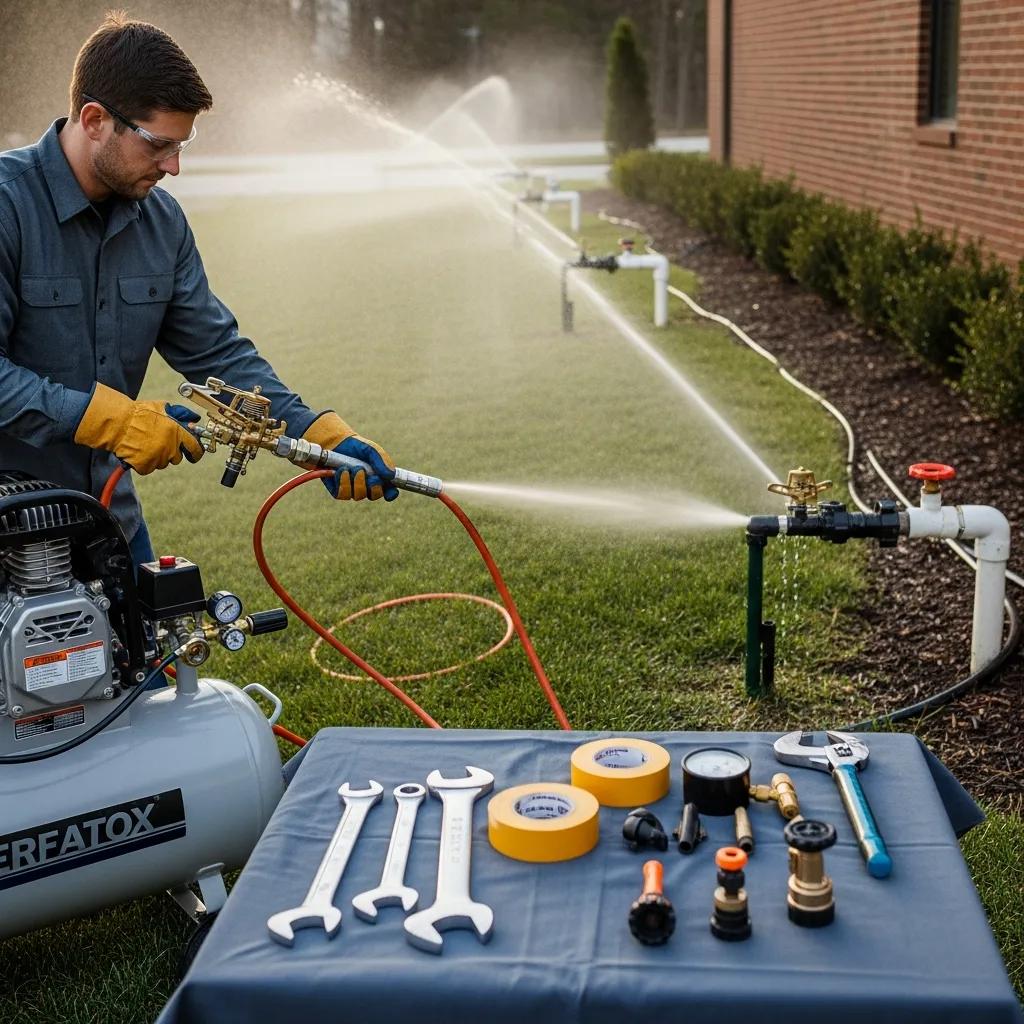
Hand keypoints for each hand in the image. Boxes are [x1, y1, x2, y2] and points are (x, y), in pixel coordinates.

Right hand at [74, 384, 203, 474]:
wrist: (117, 423)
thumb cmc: (137, 413)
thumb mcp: (163, 407)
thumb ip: (180, 415)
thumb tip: (192, 419)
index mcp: (177, 432)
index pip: (195, 448)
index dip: (196, 451)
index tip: (194, 454)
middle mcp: (170, 447)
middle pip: (177, 457)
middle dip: (171, 452)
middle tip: (159, 442)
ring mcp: (158, 458)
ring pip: (163, 462)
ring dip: (157, 456)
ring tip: (145, 444)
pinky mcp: (145, 466)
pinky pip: (149, 468)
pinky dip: (144, 462)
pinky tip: (138, 451)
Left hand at [302, 412, 398, 501]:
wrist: (336, 443)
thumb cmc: (357, 447)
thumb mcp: (372, 450)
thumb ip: (382, 461)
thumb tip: (390, 476)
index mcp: (379, 479)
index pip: (389, 492)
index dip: (391, 494)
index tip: (390, 492)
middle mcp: (367, 487)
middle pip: (374, 496)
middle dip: (372, 485)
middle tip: (368, 473)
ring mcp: (353, 490)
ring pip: (358, 496)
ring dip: (356, 481)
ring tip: (352, 467)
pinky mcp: (338, 491)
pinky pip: (343, 494)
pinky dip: (343, 482)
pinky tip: (341, 470)